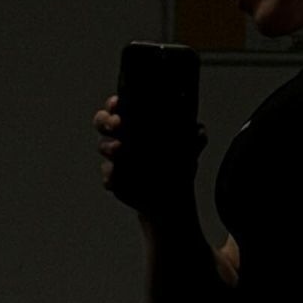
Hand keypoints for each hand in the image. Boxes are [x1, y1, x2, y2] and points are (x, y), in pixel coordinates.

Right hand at [93, 94, 207, 211]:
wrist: (172, 199)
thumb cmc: (177, 167)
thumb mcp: (188, 151)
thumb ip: (194, 140)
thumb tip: (200, 130)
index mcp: (136, 125)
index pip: (118, 108)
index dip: (114, 103)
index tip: (117, 103)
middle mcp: (122, 139)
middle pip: (102, 122)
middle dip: (106, 120)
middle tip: (118, 123)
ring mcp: (115, 159)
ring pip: (103, 146)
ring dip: (109, 145)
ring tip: (120, 148)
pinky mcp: (114, 179)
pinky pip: (108, 175)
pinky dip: (111, 175)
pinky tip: (116, 175)